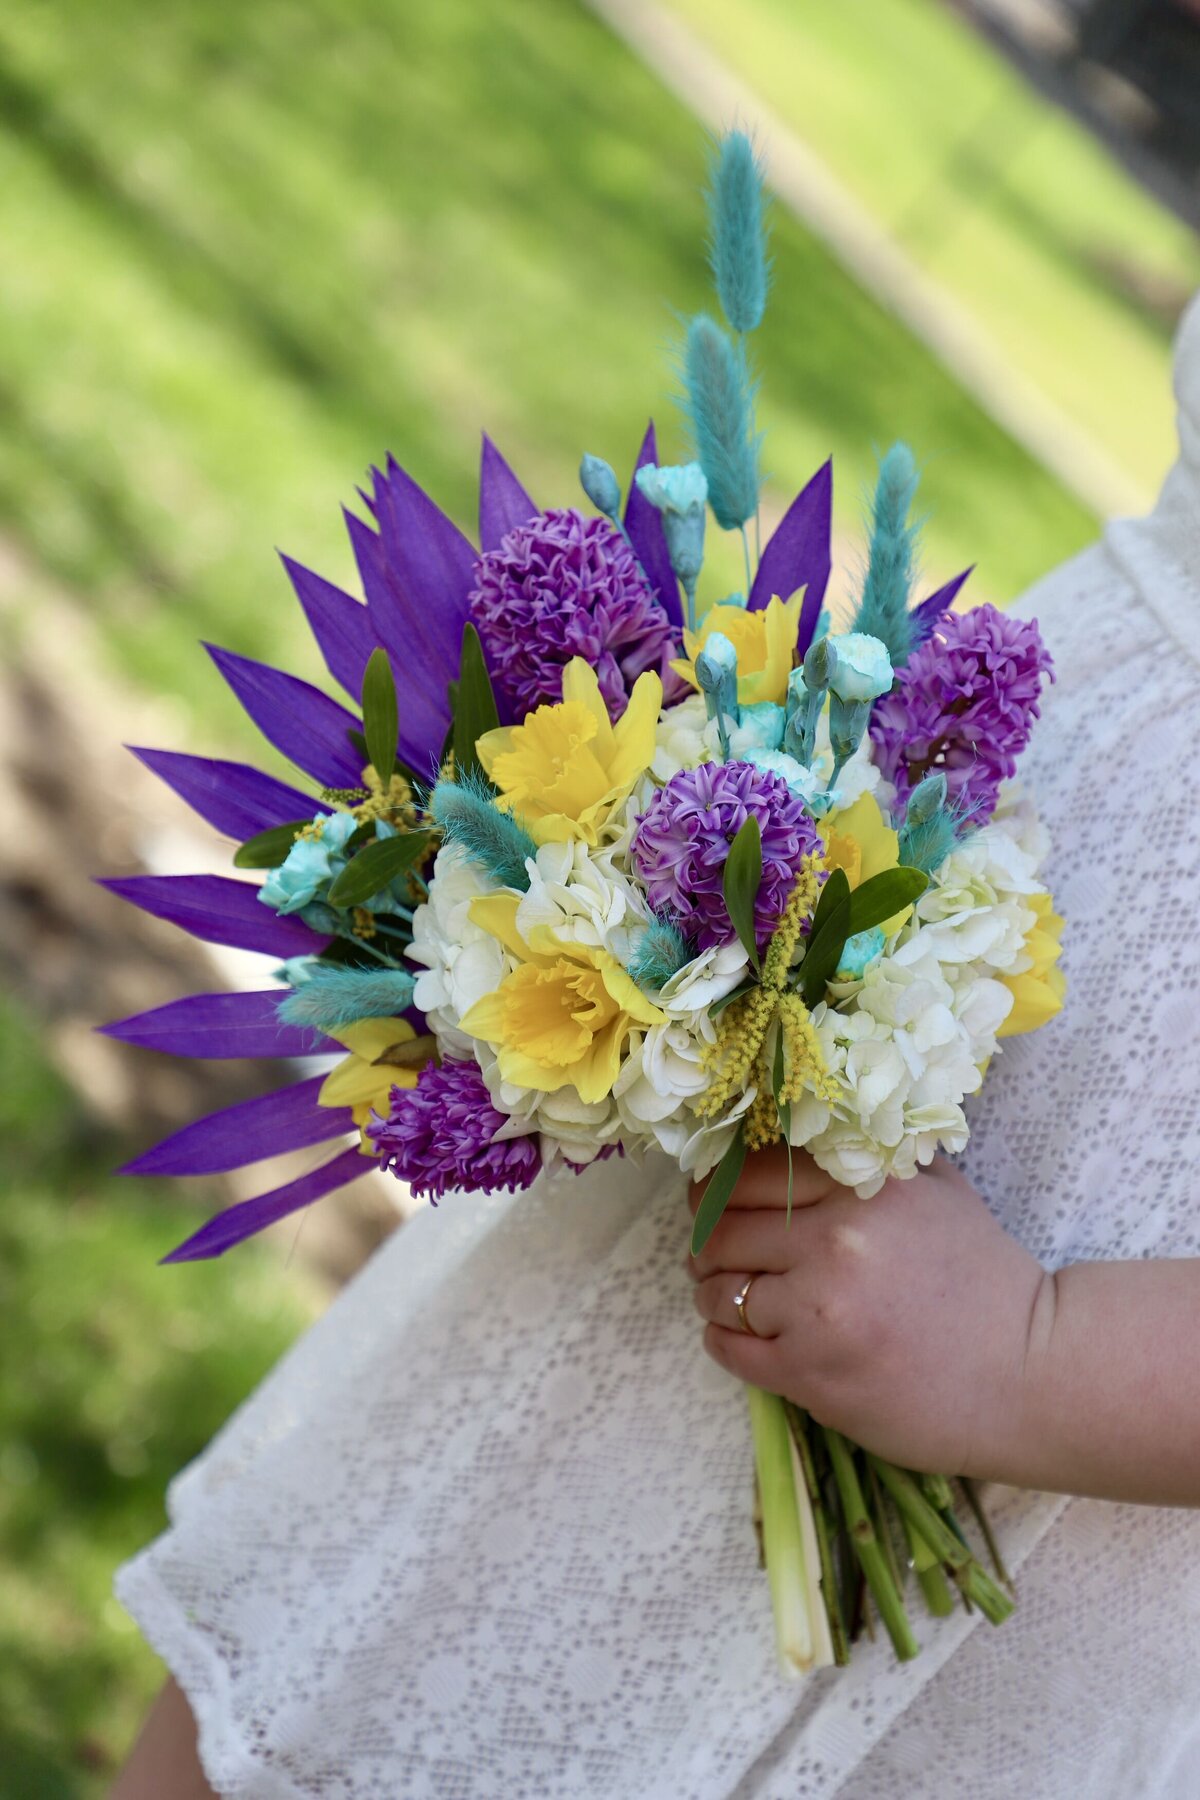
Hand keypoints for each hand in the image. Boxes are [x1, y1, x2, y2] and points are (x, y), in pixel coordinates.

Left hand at [688, 1147, 1048, 1478]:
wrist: (1030, 1373)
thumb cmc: (981, 1277)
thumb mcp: (933, 1189)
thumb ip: (865, 1155)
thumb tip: (787, 1132)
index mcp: (860, 1186)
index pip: (744, 1172)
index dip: (715, 1186)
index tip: (712, 1197)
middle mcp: (834, 1240)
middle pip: (718, 1230)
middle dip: (706, 1241)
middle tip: (714, 1251)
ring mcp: (819, 1310)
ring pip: (717, 1291)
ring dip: (712, 1294)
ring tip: (730, 1296)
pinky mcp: (812, 1373)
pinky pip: (730, 1350)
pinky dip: (723, 1341)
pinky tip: (744, 1336)